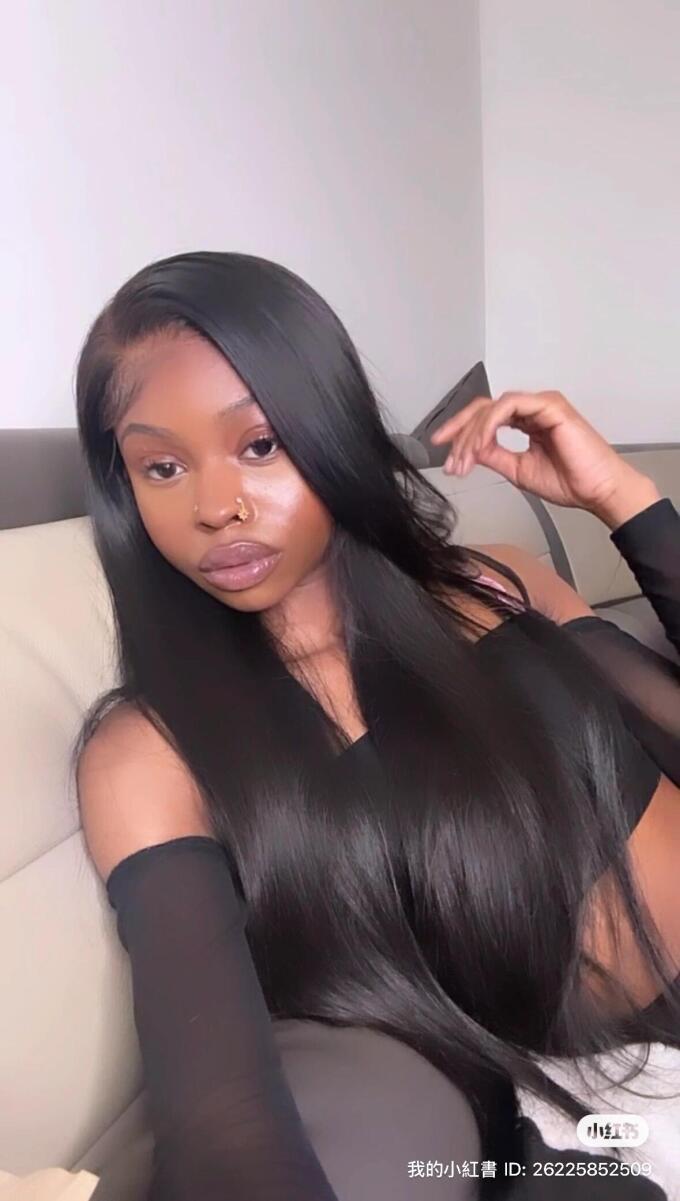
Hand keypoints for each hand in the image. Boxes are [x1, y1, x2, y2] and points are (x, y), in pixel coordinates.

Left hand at [430, 389, 660, 527]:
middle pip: (484, 409)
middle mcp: (533, 409)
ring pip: (492, 408)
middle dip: (460, 434)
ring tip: (464, 460)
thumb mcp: (518, 470)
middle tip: (449, 461)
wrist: (597, 491)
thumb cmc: (570, 482)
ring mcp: (541, 404)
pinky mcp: (550, 406)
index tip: (442, 450)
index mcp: (527, 421)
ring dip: (472, 434)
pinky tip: (480, 446)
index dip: (460, 431)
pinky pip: (509, 407)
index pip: (486, 417)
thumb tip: (470, 450)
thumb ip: (494, 456)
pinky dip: (490, 425)